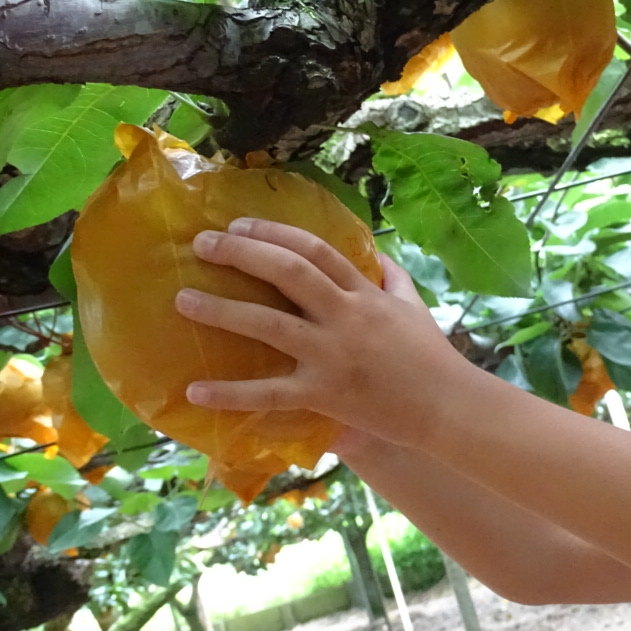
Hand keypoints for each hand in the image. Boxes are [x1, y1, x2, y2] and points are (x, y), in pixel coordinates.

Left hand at [175, 218, 466, 447]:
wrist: (446, 407)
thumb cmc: (431, 357)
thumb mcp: (414, 305)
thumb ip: (392, 276)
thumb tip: (371, 254)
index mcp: (365, 294)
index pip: (316, 249)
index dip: (274, 232)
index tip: (239, 223)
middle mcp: (345, 318)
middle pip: (287, 273)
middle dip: (242, 253)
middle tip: (202, 243)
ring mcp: (332, 356)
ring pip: (269, 325)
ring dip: (222, 310)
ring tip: (183, 300)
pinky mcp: (324, 395)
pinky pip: (269, 394)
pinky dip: (230, 394)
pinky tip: (195, 389)